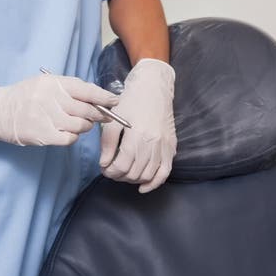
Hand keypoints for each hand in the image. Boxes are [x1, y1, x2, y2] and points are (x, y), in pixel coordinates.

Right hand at [0, 74, 120, 146]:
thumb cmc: (26, 97)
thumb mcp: (45, 85)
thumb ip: (69, 90)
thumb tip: (98, 99)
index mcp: (53, 83)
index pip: (86, 89)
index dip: (104, 96)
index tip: (115, 101)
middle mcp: (50, 98)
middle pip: (86, 109)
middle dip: (98, 114)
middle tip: (102, 116)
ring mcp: (46, 117)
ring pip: (80, 125)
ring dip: (84, 127)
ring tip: (77, 124)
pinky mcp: (42, 134)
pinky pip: (69, 139)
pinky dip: (72, 137)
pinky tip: (66, 132)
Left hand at [99, 58, 175, 193]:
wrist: (153, 88)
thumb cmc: (131, 101)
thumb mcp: (113, 119)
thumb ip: (107, 143)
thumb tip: (105, 163)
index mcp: (137, 136)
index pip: (121, 166)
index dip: (109, 171)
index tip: (104, 168)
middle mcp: (152, 144)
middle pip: (133, 173)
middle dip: (118, 175)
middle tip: (111, 169)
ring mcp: (164, 147)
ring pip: (147, 175)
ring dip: (133, 179)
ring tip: (123, 173)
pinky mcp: (171, 147)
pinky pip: (165, 172)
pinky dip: (154, 183)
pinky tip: (143, 187)